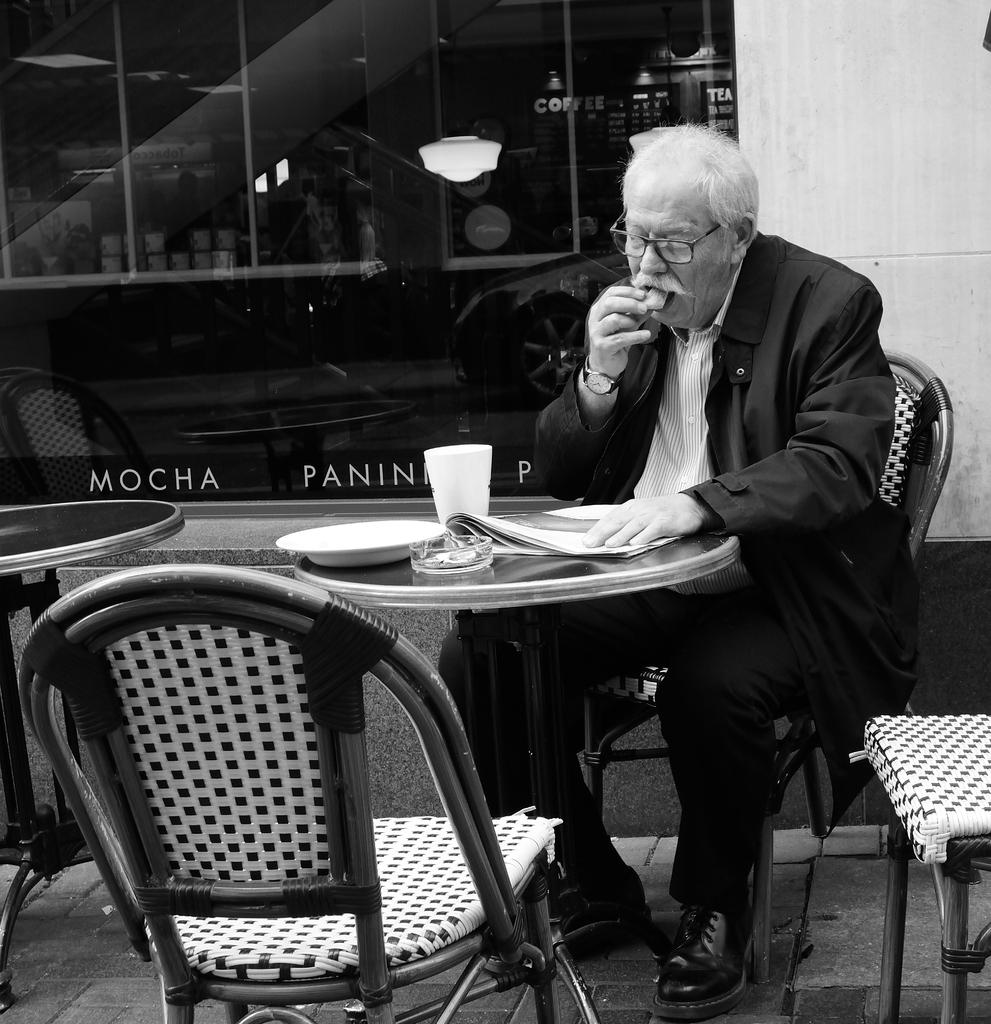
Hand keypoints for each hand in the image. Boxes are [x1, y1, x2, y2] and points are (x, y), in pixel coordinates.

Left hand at [582, 495, 707, 547]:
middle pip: (617, 521)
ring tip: (610, 544)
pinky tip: (636, 543)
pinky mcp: (665, 522)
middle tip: (590, 543)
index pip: (610, 518)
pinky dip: (644, 536)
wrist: (689, 506)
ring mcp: (652, 515)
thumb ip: (625, 524)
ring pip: (633, 525)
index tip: (585, 540)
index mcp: (631, 508)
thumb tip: (605, 536)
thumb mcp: (641, 514)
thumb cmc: (662, 512)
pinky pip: (653, 529)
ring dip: (621, 535)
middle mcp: (639, 510)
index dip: (596, 529)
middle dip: (602, 533)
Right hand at [586, 284, 653, 378]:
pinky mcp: (603, 346)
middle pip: (610, 303)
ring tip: (639, 323)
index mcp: (599, 310)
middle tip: (644, 307)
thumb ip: (637, 314)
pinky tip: (645, 334)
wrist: (605, 365)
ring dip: (630, 319)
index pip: (611, 293)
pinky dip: (635, 336)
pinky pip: (620, 338)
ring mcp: (597, 333)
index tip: (643, 295)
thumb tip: (651, 303)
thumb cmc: (614, 342)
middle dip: (630, 303)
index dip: (628, 291)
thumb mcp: (627, 325)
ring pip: (613, 319)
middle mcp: (595, 319)